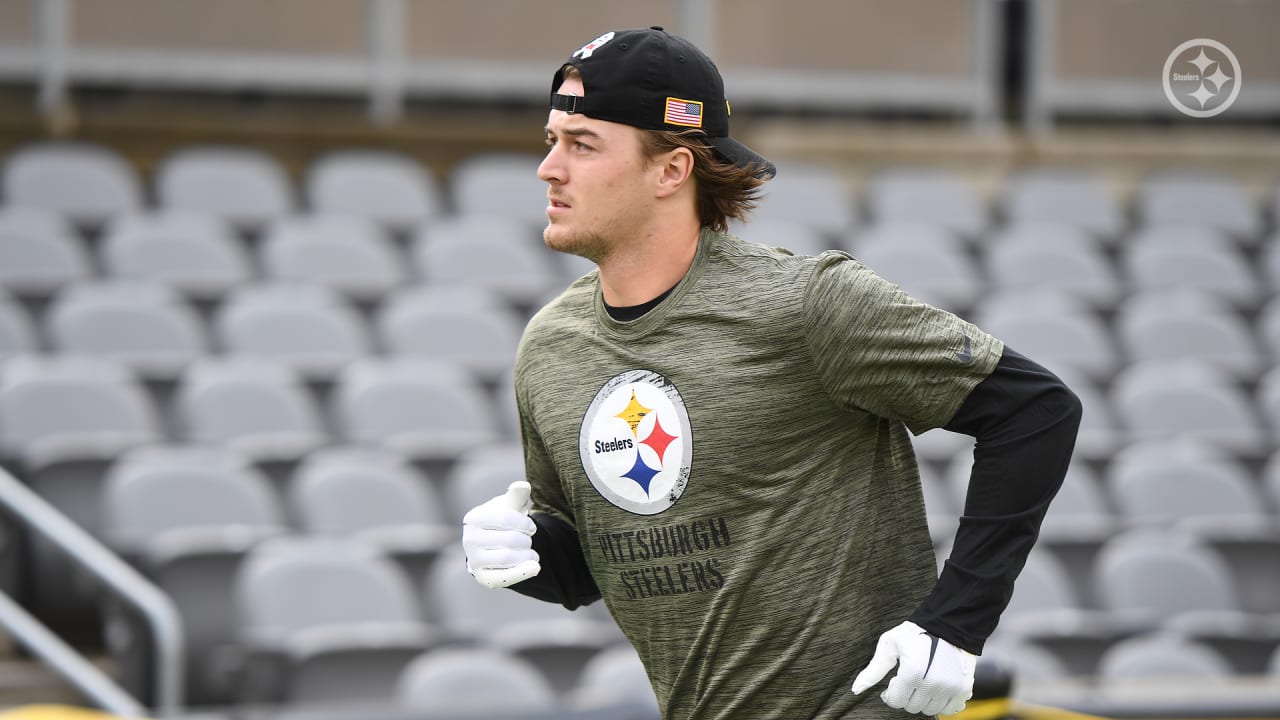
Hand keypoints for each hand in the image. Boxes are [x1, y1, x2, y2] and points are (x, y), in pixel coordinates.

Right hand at [461, 481, 541, 588]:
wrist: (493, 545)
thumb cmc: (503, 521)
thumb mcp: (510, 506)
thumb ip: (516, 495)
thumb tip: (522, 486)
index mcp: (474, 518)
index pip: (505, 518)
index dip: (525, 524)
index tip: (532, 528)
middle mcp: (469, 540)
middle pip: (510, 540)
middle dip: (527, 540)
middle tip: (529, 541)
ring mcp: (474, 560)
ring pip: (508, 558)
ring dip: (527, 555)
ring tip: (531, 553)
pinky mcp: (482, 577)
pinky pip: (504, 578)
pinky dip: (522, 573)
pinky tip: (535, 567)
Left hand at [851, 621, 975, 715]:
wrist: (950, 624)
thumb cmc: (917, 632)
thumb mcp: (890, 644)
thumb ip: (874, 669)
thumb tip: (856, 689)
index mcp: (912, 673)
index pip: (895, 701)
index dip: (892, 691)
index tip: (895, 681)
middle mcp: (932, 684)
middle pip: (912, 707)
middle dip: (907, 695)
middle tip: (910, 679)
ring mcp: (950, 688)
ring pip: (930, 710)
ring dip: (924, 700)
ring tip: (923, 681)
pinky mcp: (964, 689)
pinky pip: (950, 710)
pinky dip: (943, 703)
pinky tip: (938, 688)